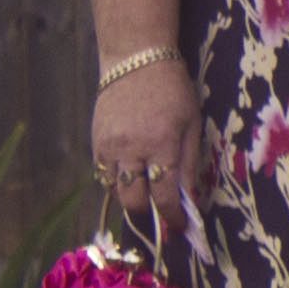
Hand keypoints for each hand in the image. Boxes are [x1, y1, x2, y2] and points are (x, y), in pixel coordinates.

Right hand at [92, 54, 205, 225]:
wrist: (135, 60)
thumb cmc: (172, 90)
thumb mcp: (192, 123)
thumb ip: (189, 163)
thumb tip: (190, 199)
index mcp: (162, 144)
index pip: (164, 195)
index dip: (172, 217)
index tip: (180, 228)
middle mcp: (132, 149)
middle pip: (134, 200)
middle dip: (148, 215)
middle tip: (160, 217)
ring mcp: (109, 147)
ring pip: (115, 192)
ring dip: (131, 200)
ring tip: (146, 198)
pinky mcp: (96, 142)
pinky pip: (103, 175)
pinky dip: (117, 183)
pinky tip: (130, 178)